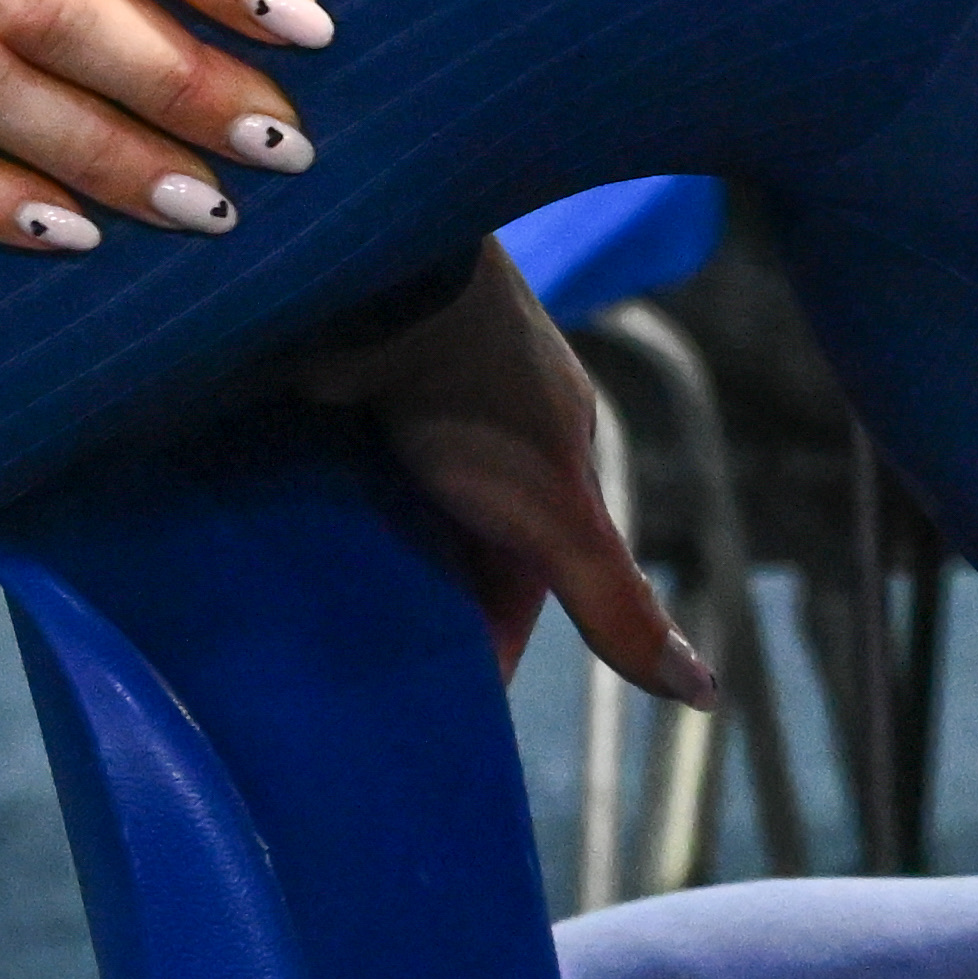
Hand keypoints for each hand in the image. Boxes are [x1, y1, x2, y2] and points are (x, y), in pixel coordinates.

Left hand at [288, 242, 712, 702]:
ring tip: (306, 625)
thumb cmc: (475, 392)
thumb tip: (705, 694)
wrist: (372, 269)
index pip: (529, 577)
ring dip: (358, 560)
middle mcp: (478, 432)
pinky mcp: (332, 391)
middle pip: (455, 546)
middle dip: (422, 605)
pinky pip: (322, 473)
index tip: (445, 709)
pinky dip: (308, 512)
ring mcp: (402, 407)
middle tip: (362, 675)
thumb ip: (616, 604)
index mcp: (550, 458)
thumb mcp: (556, 514)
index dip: (494, 643)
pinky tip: (272, 546)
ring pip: (387, 511)